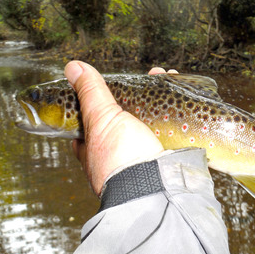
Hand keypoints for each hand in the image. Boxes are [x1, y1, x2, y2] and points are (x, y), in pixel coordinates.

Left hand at [65, 61, 164, 195]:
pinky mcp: (166, 154)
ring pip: (150, 119)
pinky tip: (181, 92)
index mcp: (94, 148)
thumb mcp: (101, 118)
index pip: (92, 119)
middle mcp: (118, 153)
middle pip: (126, 115)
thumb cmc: (120, 159)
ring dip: (159, 96)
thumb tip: (73, 67)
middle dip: (138, 93)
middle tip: (150, 76)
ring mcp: (144, 154)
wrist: (155, 186)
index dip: (101, 99)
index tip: (111, 85)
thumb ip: (90, 93)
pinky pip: (170, 127)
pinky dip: (176, 108)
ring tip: (167, 77)